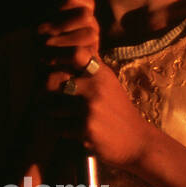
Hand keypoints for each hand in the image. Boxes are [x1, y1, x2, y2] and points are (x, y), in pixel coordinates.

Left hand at [38, 0, 151, 169]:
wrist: (138, 142)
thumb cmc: (118, 110)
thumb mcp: (108, 82)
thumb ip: (90, 66)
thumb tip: (70, 45)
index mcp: (100, 73)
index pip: (75, 53)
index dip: (57, 57)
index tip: (50, 68)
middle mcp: (95, 87)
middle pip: (51, 81)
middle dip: (47, 93)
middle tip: (51, 101)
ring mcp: (90, 107)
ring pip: (52, 107)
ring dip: (55, 116)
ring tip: (69, 119)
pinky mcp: (86, 128)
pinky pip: (58, 127)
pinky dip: (62, 132)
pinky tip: (76, 132)